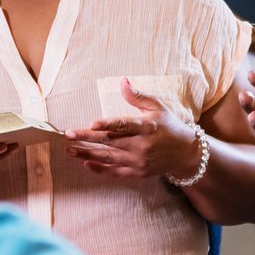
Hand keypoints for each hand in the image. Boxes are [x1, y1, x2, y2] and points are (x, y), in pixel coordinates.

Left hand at [65, 79, 199, 179]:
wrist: (187, 153)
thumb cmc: (170, 126)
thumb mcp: (158, 107)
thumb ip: (138, 96)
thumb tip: (122, 81)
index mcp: (147, 126)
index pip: (124, 125)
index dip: (107, 124)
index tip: (91, 122)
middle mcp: (142, 145)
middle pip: (110, 141)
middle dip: (87, 138)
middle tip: (68, 135)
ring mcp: (139, 161)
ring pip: (109, 158)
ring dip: (87, 154)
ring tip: (70, 150)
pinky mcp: (138, 173)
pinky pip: (115, 172)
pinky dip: (100, 169)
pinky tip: (86, 164)